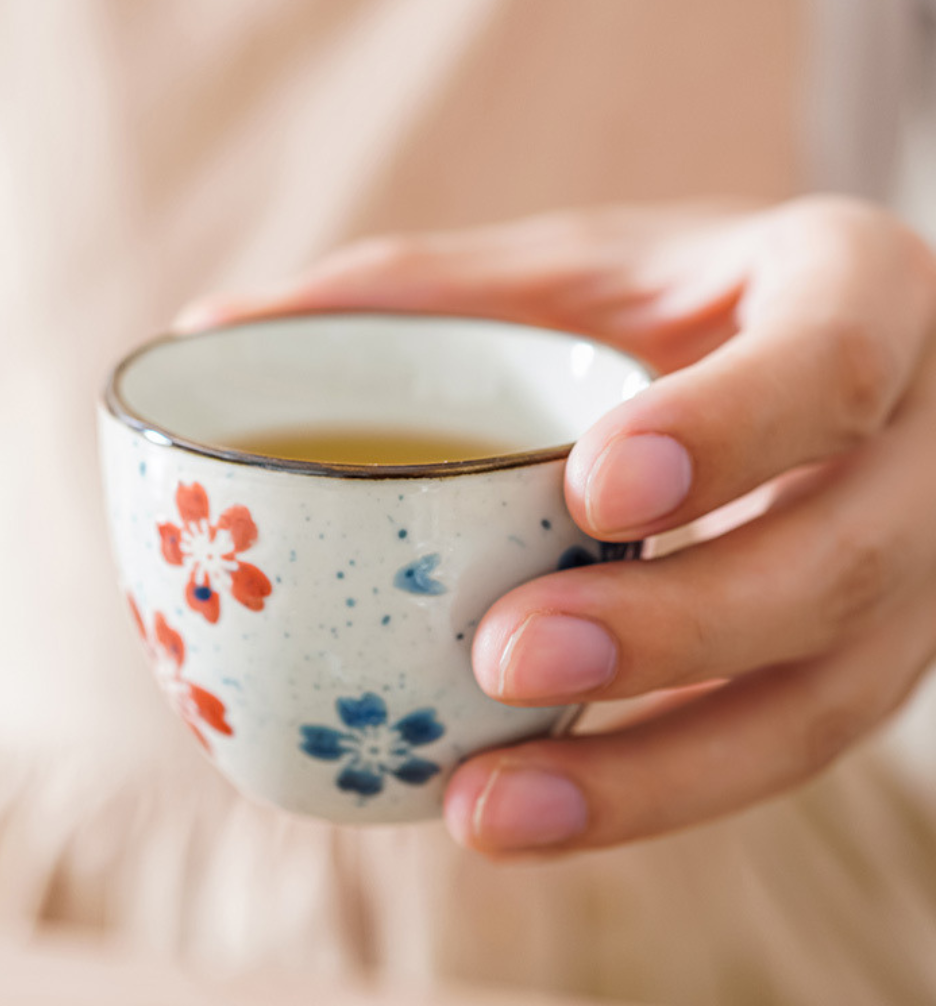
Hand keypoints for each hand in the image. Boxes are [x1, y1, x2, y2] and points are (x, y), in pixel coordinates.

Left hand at [178, 198, 935, 856]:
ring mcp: (909, 574)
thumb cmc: (677, 303)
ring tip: (493, 805)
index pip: (830, 362)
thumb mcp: (578, 264)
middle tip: (510, 656)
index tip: (590, 491)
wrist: (811, 366)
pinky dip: (660, 789)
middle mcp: (915, 447)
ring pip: (823, 702)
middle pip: (838, 562)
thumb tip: (210, 324)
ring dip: (664, 772)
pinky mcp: (863, 661)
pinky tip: (536, 811)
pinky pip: (780, 747)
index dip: (726, 431)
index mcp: (857, 298)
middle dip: (682, 627)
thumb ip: (416, 289)